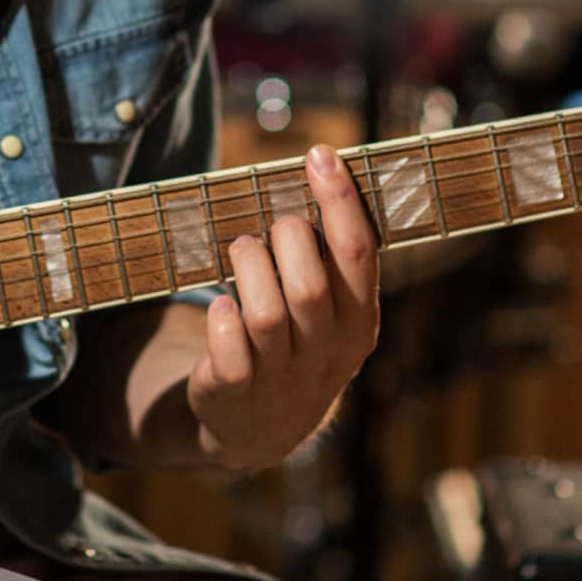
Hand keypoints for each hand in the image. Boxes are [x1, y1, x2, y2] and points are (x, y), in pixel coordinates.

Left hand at [186, 144, 378, 472]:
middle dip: (286, 238)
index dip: (339, 200)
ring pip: (264, 312)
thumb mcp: (332, 311)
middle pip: (310, 284)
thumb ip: (332, 258)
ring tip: (242, 250)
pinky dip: (221, 315)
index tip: (320, 154)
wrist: (261, 426)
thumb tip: (323, 171)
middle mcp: (326, 354)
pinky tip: (223, 305)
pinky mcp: (233, 390)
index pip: (359, 254)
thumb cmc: (298, 340)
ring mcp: (280, 377)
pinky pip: (228, 345)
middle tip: (274, 226)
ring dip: (247, 266)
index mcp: (360, 323)